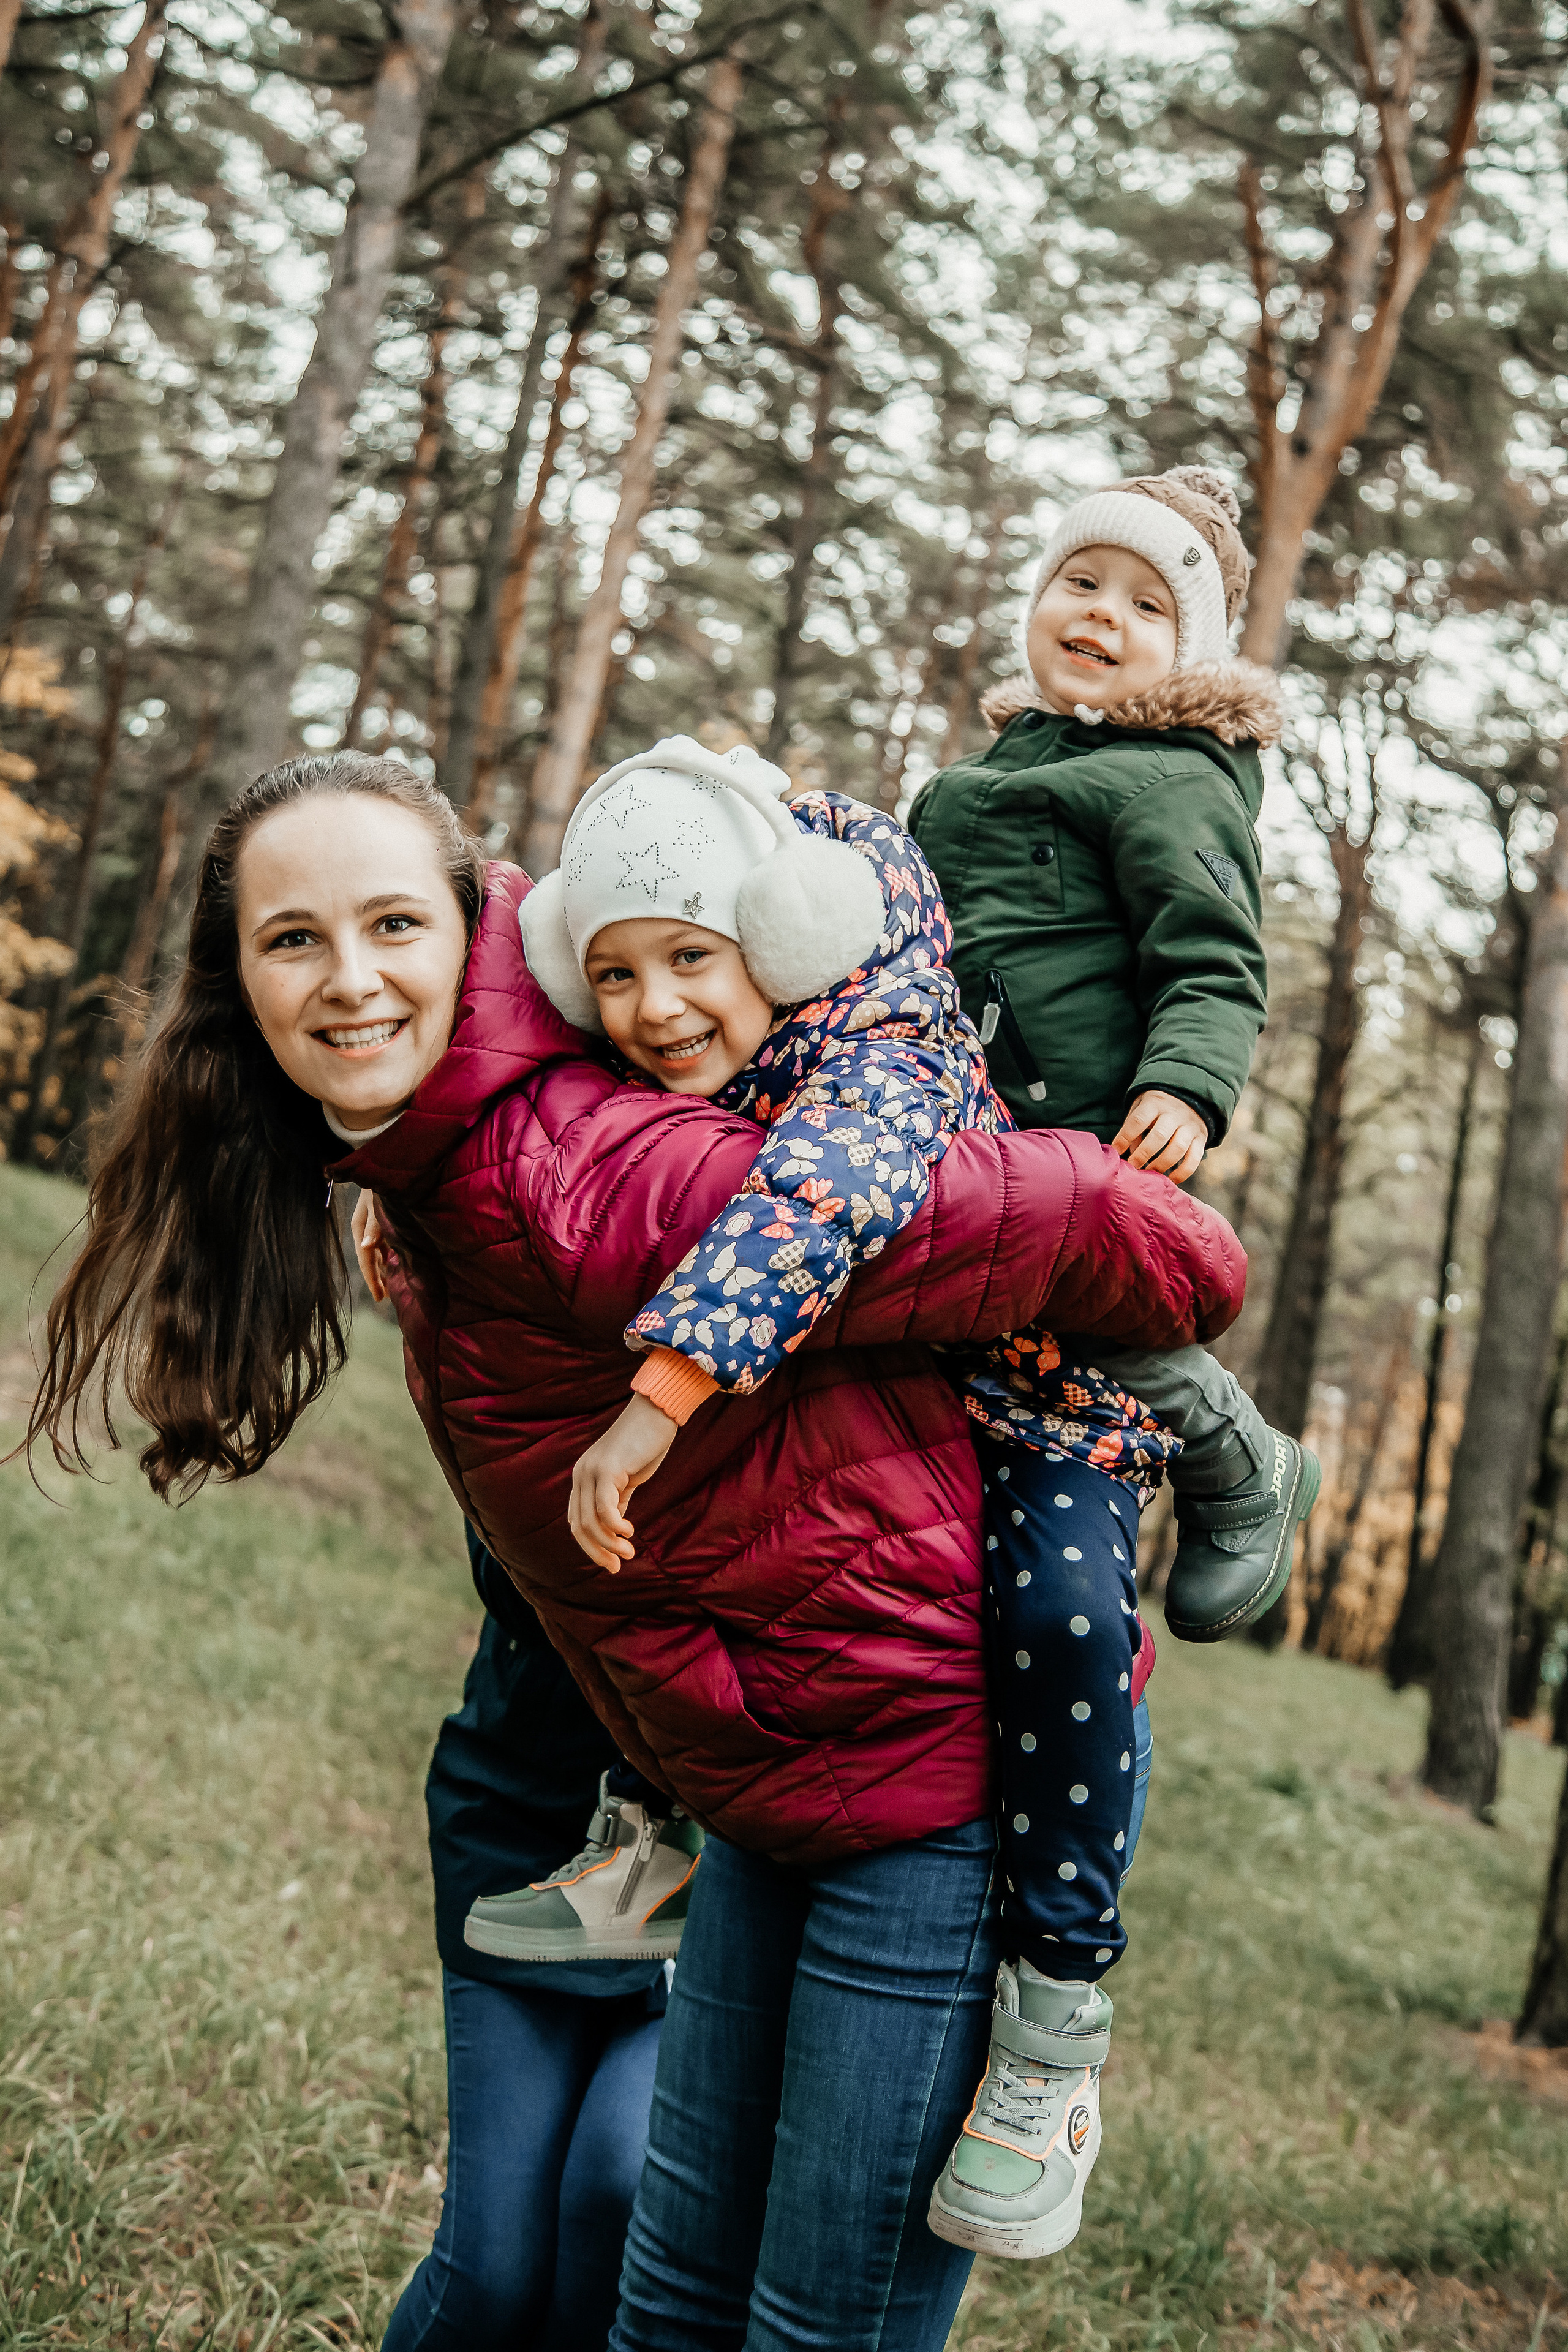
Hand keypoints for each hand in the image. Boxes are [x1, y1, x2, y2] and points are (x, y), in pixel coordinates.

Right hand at [351, 1188, 388, 1302]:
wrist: (383, 1163)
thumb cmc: (380, 1181)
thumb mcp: (376, 1202)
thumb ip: (374, 1225)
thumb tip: (366, 1248)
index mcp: (359, 1226)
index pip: (365, 1258)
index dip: (372, 1279)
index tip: (380, 1298)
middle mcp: (364, 1228)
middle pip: (370, 1258)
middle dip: (377, 1278)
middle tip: (386, 1297)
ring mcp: (372, 1224)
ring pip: (376, 1251)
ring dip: (383, 1267)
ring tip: (390, 1284)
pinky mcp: (380, 1219)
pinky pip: (383, 1242)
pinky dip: (388, 1254)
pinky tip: (393, 1262)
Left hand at [569, 1392, 680, 1570]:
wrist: (656, 1413)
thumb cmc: (646, 1443)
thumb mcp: (627, 1478)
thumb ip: (618, 1500)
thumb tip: (615, 1527)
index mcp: (583, 1478)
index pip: (577, 1521)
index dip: (591, 1547)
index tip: (612, 1562)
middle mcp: (581, 1475)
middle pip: (579, 1526)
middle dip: (597, 1552)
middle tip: (618, 1566)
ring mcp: (591, 1472)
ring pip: (590, 1522)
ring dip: (609, 1544)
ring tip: (628, 1553)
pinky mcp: (607, 1470)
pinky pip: (604, 1509)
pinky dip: (614, 1527)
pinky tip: (629, 1531)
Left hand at [1111, 1090, 1206, 1184]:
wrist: (1189, 1097)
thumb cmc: (1156, 1108)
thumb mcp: (1141, 1107)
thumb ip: (1133, 1127)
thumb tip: (1124, 1153)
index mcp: (1155, 1104)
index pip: (1139, 1120)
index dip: (1125, 1136)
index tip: (1116, 1150)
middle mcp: (1174, 1114)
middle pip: (1159, 1135)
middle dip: (1144, 1154)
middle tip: (1134, 1165)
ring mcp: (1189, 1126)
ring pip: (1178, 1147)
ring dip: (1162, 1164)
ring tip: (1150, 1172)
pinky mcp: (1201, 1138)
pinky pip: (1195, 1158)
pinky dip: (1183, 1172)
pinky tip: (1171, 1179)